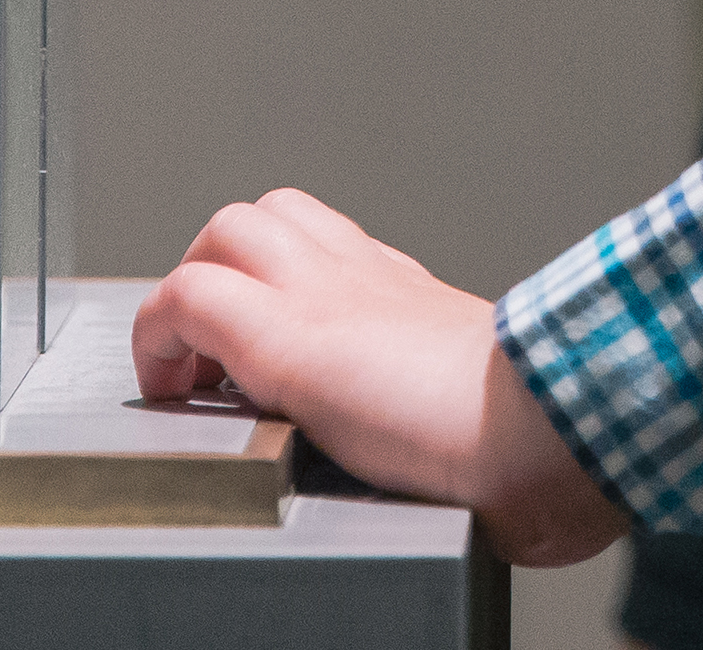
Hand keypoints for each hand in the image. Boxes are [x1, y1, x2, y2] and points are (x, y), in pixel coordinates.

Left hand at [133, 186, 633, 567]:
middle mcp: (365, 279)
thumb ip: (473, 414)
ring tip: (194, 373)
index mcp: (410, 299)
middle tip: (220, 356)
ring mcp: (321, 295)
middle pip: (272, 217)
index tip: (281, 358)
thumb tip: (505, 486)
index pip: (332, 253)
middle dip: (228, 271)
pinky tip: (169, 395)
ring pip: (225, 229)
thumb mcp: (492, 404)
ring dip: (194, 289)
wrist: (546, 425)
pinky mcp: (284, 337)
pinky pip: (184, 296)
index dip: (289, 285)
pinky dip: (157, 336)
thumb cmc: (539, 435)